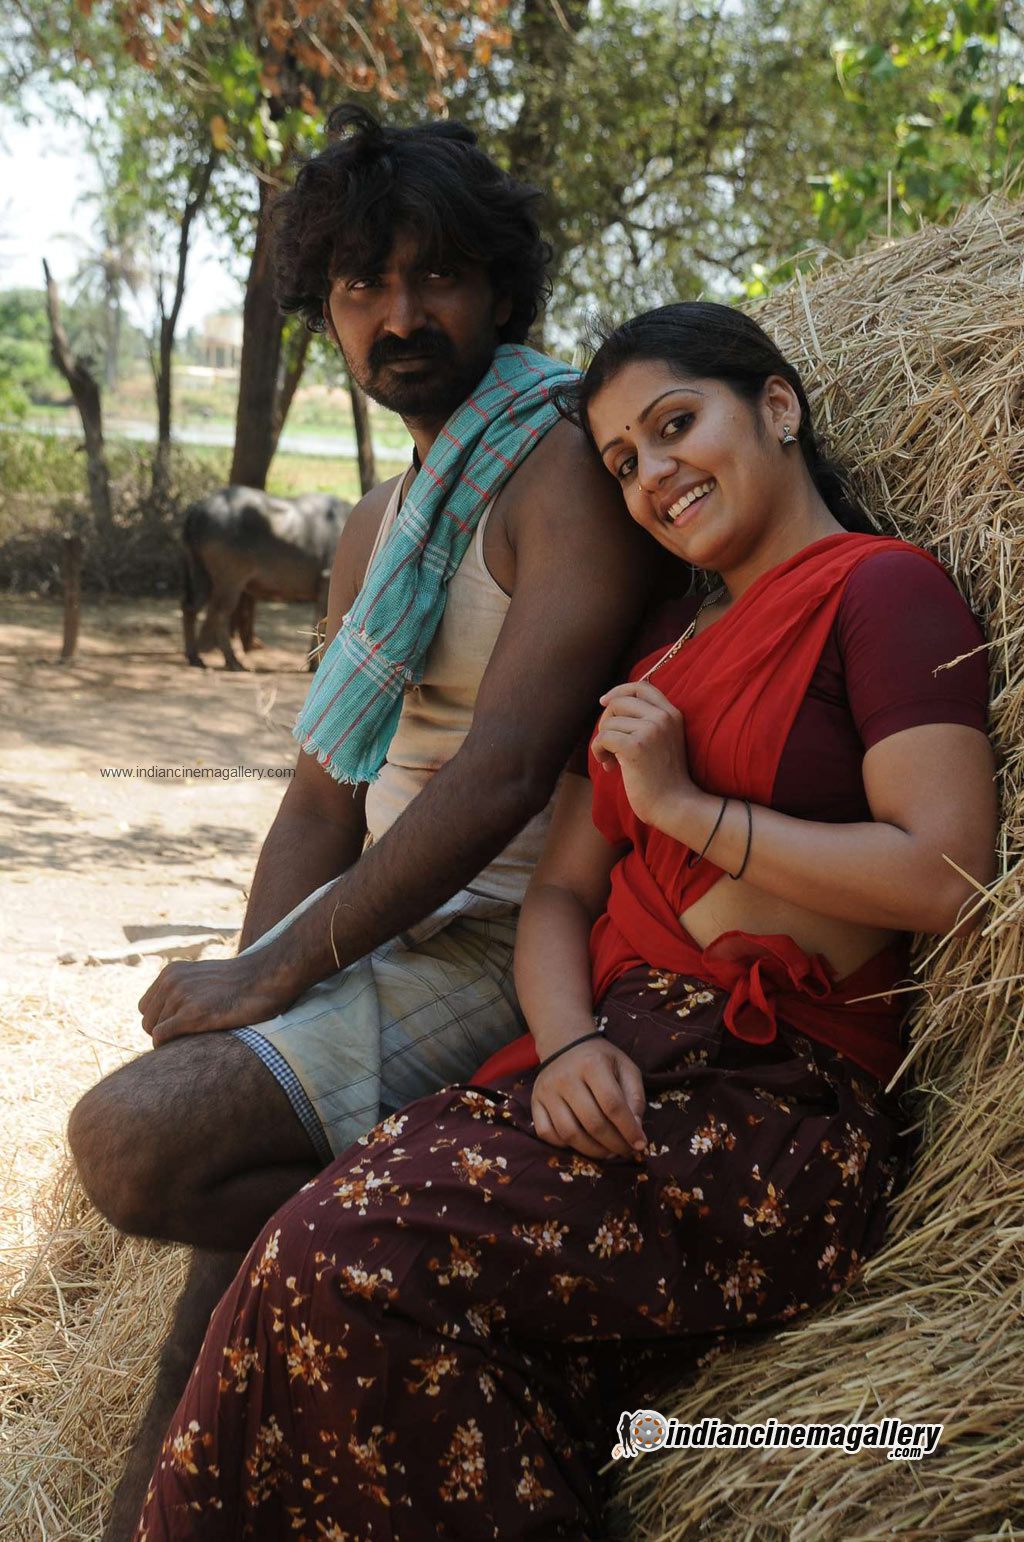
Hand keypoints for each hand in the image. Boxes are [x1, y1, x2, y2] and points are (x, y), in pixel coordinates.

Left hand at [139, 949, 299, 1046]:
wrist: (267, 976)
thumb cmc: (243, 983)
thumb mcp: (205, 978)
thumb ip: (186, 990)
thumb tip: (171, 1020)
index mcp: (172, 972)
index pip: (146, 1007)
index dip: (161, 1020)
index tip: (181, 1028)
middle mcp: (171, 981)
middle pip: (147, 1020)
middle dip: (164, 1032)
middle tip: (188, 1038)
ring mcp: (180, 996)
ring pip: (152, 1030)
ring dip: (171, 1040)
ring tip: (195, 1040)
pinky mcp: (192, 1014)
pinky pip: (161, 1036)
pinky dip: (169, 1046)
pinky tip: (189, 1045)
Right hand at [531, 1037, 646, 1159]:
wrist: (565, 1043)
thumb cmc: (601, 1059)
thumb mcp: (626, 1068)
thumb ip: (635, 1098)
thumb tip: (636, 1132)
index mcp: (592, 1064)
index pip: (612, 1105)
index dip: (628, 1129)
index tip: (640, 1145)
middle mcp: (566, 1077)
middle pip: (592, 1123)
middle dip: (614, 1144)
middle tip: (625, 1151)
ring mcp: (547, 1090)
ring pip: (569, 1133)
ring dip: (592, 1151)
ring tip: (608, 1152)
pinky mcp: (535, 1101)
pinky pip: (547, 1133)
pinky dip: (565, 1145)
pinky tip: (582, 1142)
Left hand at [592, 680, 695, 830]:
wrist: (675, 805)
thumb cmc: (663, 779)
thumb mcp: (661, 742)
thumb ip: (645, 722)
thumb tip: (609, 705)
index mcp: (672, 714)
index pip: (641, 686)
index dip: (619, 691)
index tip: (604, 702)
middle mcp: (663, 717)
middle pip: (618, 702)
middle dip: (606, 723)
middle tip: (609, 746)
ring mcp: (650, 730)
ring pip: (608, 722)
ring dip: (602, 743)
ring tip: (612, 762)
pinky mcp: (636, 746)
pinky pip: (603, 738)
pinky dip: (599, 752)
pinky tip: (609, 767)